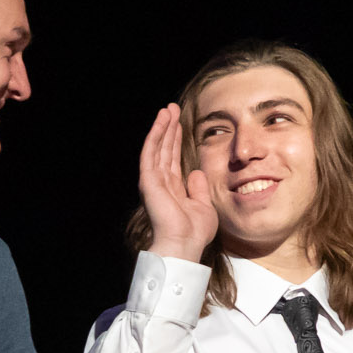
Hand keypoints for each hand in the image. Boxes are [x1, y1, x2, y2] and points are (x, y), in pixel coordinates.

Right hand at [137, 103, 218, 261]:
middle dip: (169, 128)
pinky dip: (155, 135)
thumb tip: (195, 172)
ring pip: (157, 147)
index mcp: (173, 189)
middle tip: (172, 108)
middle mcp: (161, 183)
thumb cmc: (194, 232)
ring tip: (167, 109)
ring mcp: (153, 181)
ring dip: (162, 127)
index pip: (173, 159)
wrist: (184, 245)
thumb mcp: (204, 206)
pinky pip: (151, 153)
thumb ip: (199, 188)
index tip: (180, 123)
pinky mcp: (149, 181)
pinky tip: (161, 121)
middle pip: (164, 149)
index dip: (176, 140)